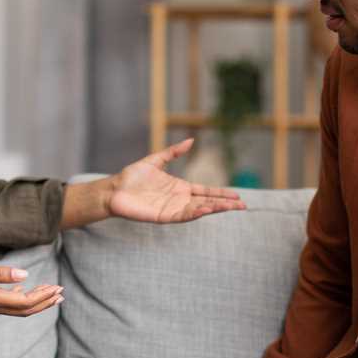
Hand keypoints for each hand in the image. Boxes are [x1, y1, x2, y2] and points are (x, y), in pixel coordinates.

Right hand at [0, 263, 62, 316]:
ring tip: (49, 294)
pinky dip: (18, 299)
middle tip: (61, 294)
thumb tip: (24, 275)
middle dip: (44, 302)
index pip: (24, 302)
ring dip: (34, 302)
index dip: (43, 297)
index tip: (57, 288)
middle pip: (23, 310)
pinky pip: (4, 306)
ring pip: (15, 309)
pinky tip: (21, 288)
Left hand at [109, 139, 246, 223]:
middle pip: (207, 202)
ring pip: (199, 210)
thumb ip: (174, 152)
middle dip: (225, 205)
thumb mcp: (156, 160)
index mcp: (180, 187)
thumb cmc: (132, 177)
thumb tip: (191, 141)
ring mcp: (172, 209)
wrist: (114, 189)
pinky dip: (195, 213)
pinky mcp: (163, 216)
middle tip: (243, 206)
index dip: (222, 193)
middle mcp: (179, 199)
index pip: (206, 191)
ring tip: (230, 208)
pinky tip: (206, 209)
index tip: (238, 196)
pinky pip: (182, 216)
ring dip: (214, 209)